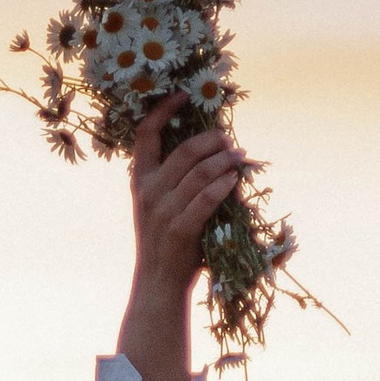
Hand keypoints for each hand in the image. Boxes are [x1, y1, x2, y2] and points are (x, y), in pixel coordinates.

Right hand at [127, 96, 244, 298]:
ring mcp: (163, 211)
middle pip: (184, 151)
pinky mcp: (180, 229)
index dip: (164, 110)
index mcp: (140, 180)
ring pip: (200, 172)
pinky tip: (235, 180)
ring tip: (239, 157)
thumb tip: (214, 153)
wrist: (158, 285)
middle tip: (230, 140)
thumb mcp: (163, 206)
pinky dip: (224, 186)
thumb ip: (179, 181)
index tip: (183, 95)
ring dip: (224, 161)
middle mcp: (148, 192)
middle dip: (212, 140)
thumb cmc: (167, 243)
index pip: (146, 134)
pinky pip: (206, 199)